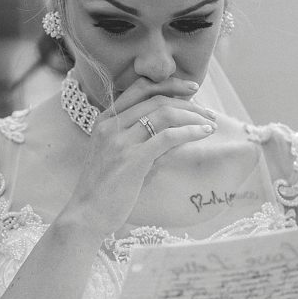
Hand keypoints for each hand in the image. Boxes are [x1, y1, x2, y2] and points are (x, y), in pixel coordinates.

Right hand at [61, 76, 216, 234]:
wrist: (87, 214)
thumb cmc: (107, 189)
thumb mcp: (123, 157)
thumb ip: (146, 141)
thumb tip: (178, 133)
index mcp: (105, 120)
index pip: (140, 88)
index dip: (169, 84)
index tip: (192, 88)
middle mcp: (111, 125)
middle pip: (157, 100)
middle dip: (188, 103)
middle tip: (208, 112)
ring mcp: (120, 141)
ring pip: (164, 114)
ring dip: (193, 116)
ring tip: (210, 124)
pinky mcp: (132, 159)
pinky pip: (167, 137)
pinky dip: (190, 132)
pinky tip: (204, 134)